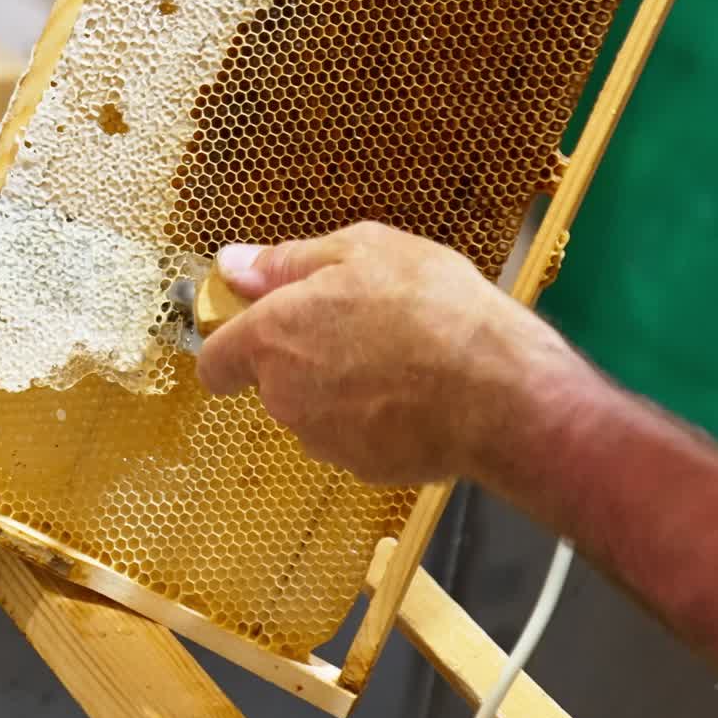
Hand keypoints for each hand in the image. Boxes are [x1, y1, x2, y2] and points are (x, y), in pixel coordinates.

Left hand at [196, 223, 587, 484]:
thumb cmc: (433, 308)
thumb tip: (233, 265)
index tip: (260, 324)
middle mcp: (285, 396)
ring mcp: (323, 439)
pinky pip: (353, 435)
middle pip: (271, 379)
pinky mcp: (363, 468)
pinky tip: (415, 391)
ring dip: (339, 385)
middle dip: (303, 354)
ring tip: (397, 355)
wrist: (502, 392)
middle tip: (360, 322)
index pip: (215, 359)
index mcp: (273, 338)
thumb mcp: (363, 249)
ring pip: (314, 408)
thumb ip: (286, 261)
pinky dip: (373, 416)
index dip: (232, 341)